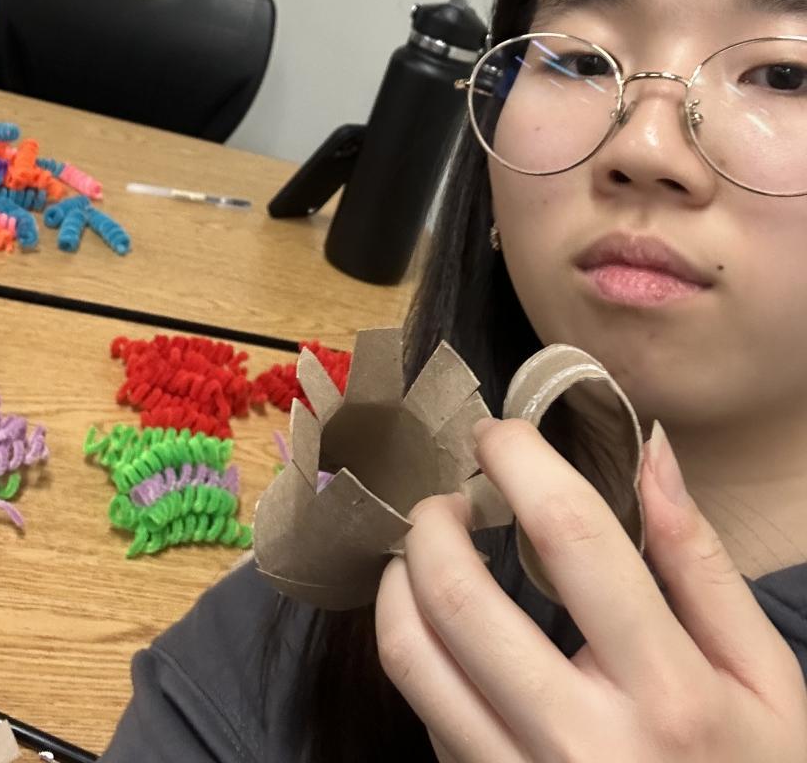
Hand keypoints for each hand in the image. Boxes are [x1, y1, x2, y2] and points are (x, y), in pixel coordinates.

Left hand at [376, 418, 806, 761]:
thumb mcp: (764, 677)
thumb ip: (701, 560)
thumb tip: (650, 449)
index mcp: (667, 690)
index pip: (571, 537)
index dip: (521, 460)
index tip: (499, 432)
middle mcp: (580, 741)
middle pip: (459, 597)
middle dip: (433, 519)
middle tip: (449, 495)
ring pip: (412, 658)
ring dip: (399, 578)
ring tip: (425, 548)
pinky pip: (422, 713)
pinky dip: (417, 648)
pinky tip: (445, 625)